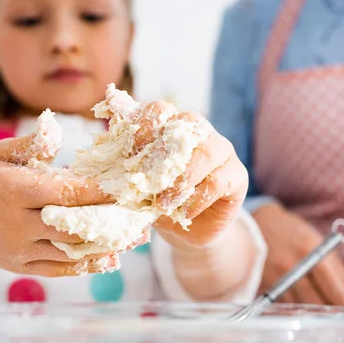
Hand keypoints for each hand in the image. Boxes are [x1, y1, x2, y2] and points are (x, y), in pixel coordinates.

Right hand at [0, 134, 124, 276]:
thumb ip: (31, 144)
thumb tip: (58, 128)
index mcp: (11, 190)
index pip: (64, 193)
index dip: (98, 192)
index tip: (126, 188)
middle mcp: (14, 223)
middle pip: (73, 225)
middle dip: (109, 219)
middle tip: (141, 214)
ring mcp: (18, 249)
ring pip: (70, 251)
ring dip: (106, 245)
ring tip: (135, 236)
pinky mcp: (21, 267)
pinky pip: (59, 269)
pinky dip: (87, 264)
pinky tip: (111, 256)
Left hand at [133, 102, 248, 249]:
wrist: (186, 232)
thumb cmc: (157, 202)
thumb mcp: (136, 187)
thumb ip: (125, 173)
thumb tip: (106, 172)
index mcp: (169, 126)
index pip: (160, 110)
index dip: (144, 126)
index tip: (129, 155)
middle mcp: (197, 131)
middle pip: (188, 121)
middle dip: (165, 149)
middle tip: (146, 178)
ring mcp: (221, 149)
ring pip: (207, 150)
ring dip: (181, 178)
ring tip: (163, 203)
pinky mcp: (237, 174)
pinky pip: (218, 181)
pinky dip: (196, 199)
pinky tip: (183, 212)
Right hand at [253, 204, 343, 305]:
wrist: (257, 225)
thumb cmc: (292, 231)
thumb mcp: (317, 242)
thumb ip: (338, 268)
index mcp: (308, 252)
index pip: (331, 284)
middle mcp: (292, 267)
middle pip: (317, 299)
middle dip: (335, 311)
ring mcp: (277, 278)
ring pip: (302, 306)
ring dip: (319, 314)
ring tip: (333, 318)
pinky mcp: (268, 286)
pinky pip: (289, 305)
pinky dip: (302, 310)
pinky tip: (311, 314)